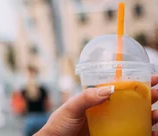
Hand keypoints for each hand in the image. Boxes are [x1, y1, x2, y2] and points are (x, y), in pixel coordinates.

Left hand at [38, 76, 157, 135]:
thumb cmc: (59, 125)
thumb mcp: (70, 108)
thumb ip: (86, 98)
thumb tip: (108, 89)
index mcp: (98, 100)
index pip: (120, 88)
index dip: (136, 82)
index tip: (151, 78)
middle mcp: (108, 112)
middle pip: (134, 103)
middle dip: (150, 98)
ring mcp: (113, 127)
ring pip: (137, 120)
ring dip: (151, 116)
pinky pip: (134, 135)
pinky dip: (146, 133)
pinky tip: (154, 132)